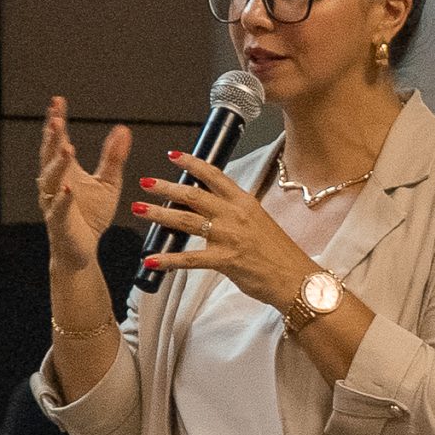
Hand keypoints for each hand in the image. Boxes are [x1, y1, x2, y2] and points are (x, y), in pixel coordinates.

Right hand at [37, 96, 130, 272]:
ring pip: (52, 180)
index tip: (58, 101)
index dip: (57, 121)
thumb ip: (113, 157)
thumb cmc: (91, 215)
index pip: (58, 141)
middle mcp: (54, 183)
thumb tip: (123, 129)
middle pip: (50, 156)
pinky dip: (63, 199)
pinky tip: (68, 189)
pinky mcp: (58, 223)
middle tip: (55, 118)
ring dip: (58, 164)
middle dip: (52, 137)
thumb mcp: (108, 182)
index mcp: (65, 170)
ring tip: (67, 148)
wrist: (81, 250)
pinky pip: (59, 209)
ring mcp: (53, 203)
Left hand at [132, 149, 318, 309]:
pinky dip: (168, 259)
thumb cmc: (278, 253)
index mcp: (244, 202)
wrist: (294, 277)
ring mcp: (229, 237)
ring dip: (159, 214)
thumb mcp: (258, 221)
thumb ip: (234, 212)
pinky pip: (190, 259)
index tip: (173, 156)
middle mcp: (235, 215)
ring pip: (186, 221)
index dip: (191, 163)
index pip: (214, 175)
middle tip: (146, 182)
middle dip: (166, 187)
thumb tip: (211, 207)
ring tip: (139, 209)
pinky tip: (152, 259)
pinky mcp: (225, 260)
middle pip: (193, 195)